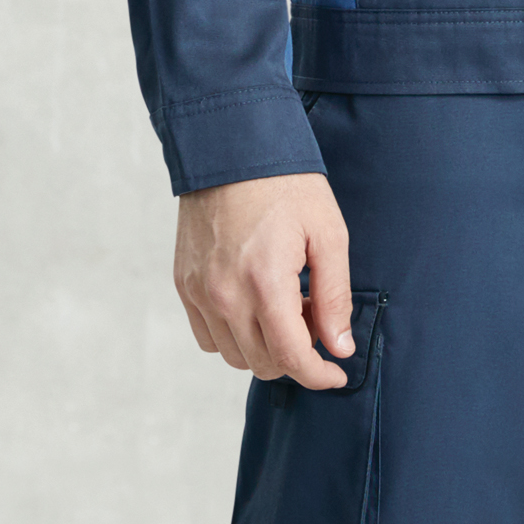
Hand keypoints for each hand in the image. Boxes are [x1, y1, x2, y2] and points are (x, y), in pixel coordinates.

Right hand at [173, 175, 354, 388]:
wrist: (230, 148)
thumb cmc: (285, 186)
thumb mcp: (328, 235)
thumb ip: (334, 297)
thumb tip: (340, 347)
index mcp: (264, 282)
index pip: (291, 357)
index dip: (319, 375)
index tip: (337, 374)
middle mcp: (224, 294)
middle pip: (262, 363)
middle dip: (296, 357)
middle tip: (314, 320)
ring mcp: (198, 291)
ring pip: (233, 356)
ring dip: (265, 349)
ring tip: (285, 310)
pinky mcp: (183, 284)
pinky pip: (208, 337)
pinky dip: (234, 337)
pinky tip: (255, 307)